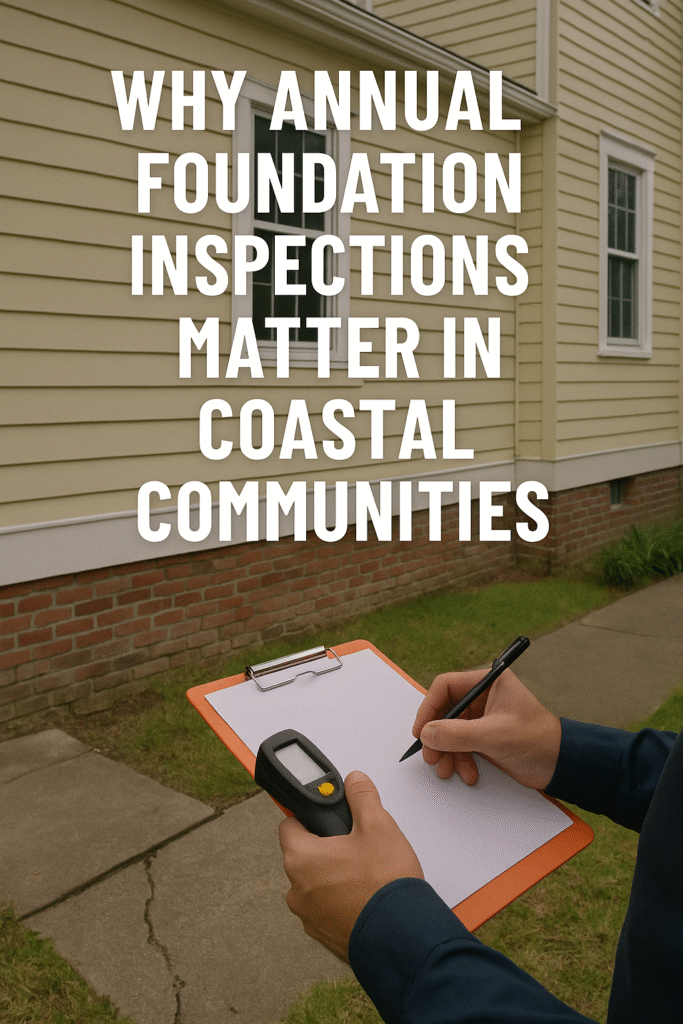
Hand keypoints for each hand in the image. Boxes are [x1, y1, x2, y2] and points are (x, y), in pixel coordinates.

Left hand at [279, 771, 422, 961]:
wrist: (403, 938)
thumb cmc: (385, 885)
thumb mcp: (378, 825)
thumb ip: (362, 796)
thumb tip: (354, 781)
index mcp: (300, 858)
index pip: (289, 824)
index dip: (309, 815)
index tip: (324, 814)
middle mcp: (297, 891)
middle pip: (305, 855)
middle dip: (328, 847)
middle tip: (356, 844)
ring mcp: (310, 918)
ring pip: (317, 884)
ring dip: (335, 876)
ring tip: (367, 872)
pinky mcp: (326, 937)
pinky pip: (328, 909)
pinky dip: (343, 901)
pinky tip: (368, 896)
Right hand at [414, 668, 561, 789]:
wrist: (561, 765)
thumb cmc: (537, 740)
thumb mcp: (494, 735)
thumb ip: (458, 733)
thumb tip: (426, 734)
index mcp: (488, 682)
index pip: (446, 686)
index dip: (429, 707)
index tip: (421, 730)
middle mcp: (483, 697)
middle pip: (445, 711)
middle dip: (437, 736)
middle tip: (431, 756)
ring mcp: (483, 718)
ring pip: (450, 732)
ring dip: (446, 752)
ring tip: (446, 771)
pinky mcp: (485, 737)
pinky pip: (461, 746)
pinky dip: (460, 760)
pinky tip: (468, 774)